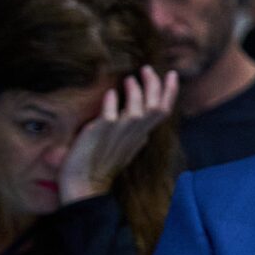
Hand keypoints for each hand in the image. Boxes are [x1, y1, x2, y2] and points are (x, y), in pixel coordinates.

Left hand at [58, 68, 178, 202]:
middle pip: (156, 106)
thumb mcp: (123, 147)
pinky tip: (111, 93)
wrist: (83, 186)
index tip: (171, 75)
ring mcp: (119, 133)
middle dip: (156, 85)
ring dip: (136, 90)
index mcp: (141, 136)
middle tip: (147, 69)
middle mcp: (135, 134)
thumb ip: (132, 132)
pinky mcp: (102, 132)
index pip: (163, 110)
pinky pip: (111, 113)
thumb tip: (138, 116)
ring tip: (129, 78)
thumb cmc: (99, 167)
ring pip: (140, 108)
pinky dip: (112, 101)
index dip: (169, 92)